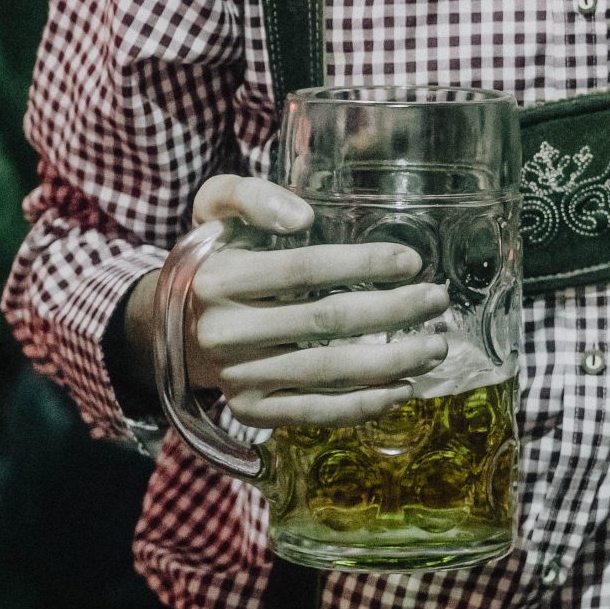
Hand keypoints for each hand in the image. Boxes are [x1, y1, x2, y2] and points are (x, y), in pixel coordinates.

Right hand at [160, 174, 451, 428]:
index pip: (304, 269)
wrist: (171, 325)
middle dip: (393, 311)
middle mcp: (226, 331)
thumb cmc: (213, 256)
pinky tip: (402, 390)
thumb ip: (250, 196)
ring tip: (435, 347)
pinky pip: (314, 412)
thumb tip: (302, 218)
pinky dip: (362, 406)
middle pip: (326, 321)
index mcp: (220, 277)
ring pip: (328, 371)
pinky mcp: (250, 409)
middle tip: (438, 300)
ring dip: (391, 361)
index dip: (363, 264)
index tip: (412, 262)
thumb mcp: (214, 209)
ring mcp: (238, 376)